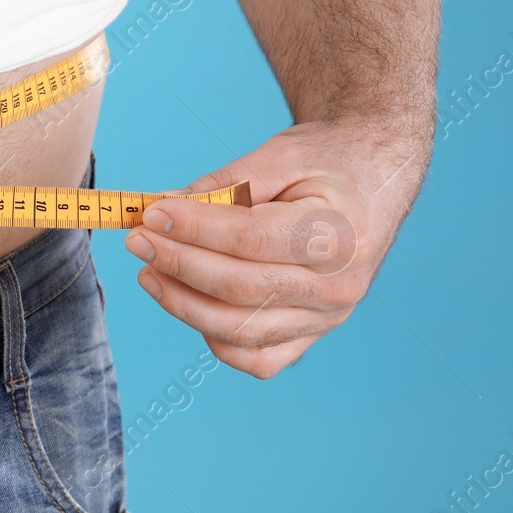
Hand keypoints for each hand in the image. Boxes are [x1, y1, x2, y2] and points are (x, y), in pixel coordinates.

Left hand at [122, 120, 428, 378]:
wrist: (375, 179)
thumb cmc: (328, 162)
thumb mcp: (281, 155)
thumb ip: (225, 184)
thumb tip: (164, 208)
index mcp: (339, 235)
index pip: (251, 240)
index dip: (194, 228)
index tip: (151, 212)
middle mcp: (340, 286)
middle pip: (241, 288)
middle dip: (178, 264)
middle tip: (137, 239)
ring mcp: (329, 317)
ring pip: (242, 330)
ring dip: (183, 303)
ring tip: (149, 271)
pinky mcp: (314, 333)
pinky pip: (259, 357)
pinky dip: (216, 340)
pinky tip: (188, 303)